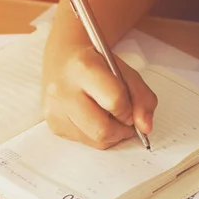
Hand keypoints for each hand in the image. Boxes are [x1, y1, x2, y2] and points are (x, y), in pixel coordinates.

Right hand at [41, 43, 157, 149]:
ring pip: (95, 140)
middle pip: (102, 129)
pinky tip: (93, 116)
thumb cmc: (97, 64)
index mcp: (84, 68)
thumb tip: (145, 128)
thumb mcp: (125, 72)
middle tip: (124, 119)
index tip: (129, 106)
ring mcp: (54, 109)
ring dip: (110, 134)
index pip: (115, 102)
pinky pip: (84, 141)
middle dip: (121, 129)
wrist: (64, 57)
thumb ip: (142, 98)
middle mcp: (63, 89)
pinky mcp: (53, 123)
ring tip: (108, 115)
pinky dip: (95, 134)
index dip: (129, 109)